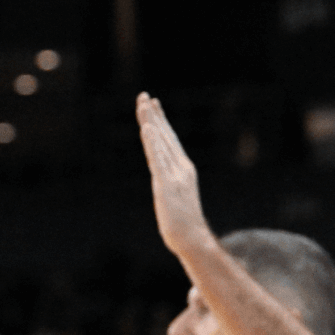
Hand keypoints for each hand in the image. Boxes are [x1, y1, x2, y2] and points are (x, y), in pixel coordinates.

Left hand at [136, 92, 216, 257]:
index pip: (169, 140)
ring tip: (143, 105)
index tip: (153, 104)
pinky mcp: (165, 184)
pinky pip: (156, 159)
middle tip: (144, 95)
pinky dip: (151, 143)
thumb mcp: (175, 197)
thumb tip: (163, 180)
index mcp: (183, 169)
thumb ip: (170, 184)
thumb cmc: (183, 224)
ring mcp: (174, 175)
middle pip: (163, 136)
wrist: (191, 238)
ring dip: (150, 122)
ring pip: (159, 143)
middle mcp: (180, 167)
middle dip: (153, 115)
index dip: (160, 121)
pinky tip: (146, 128)